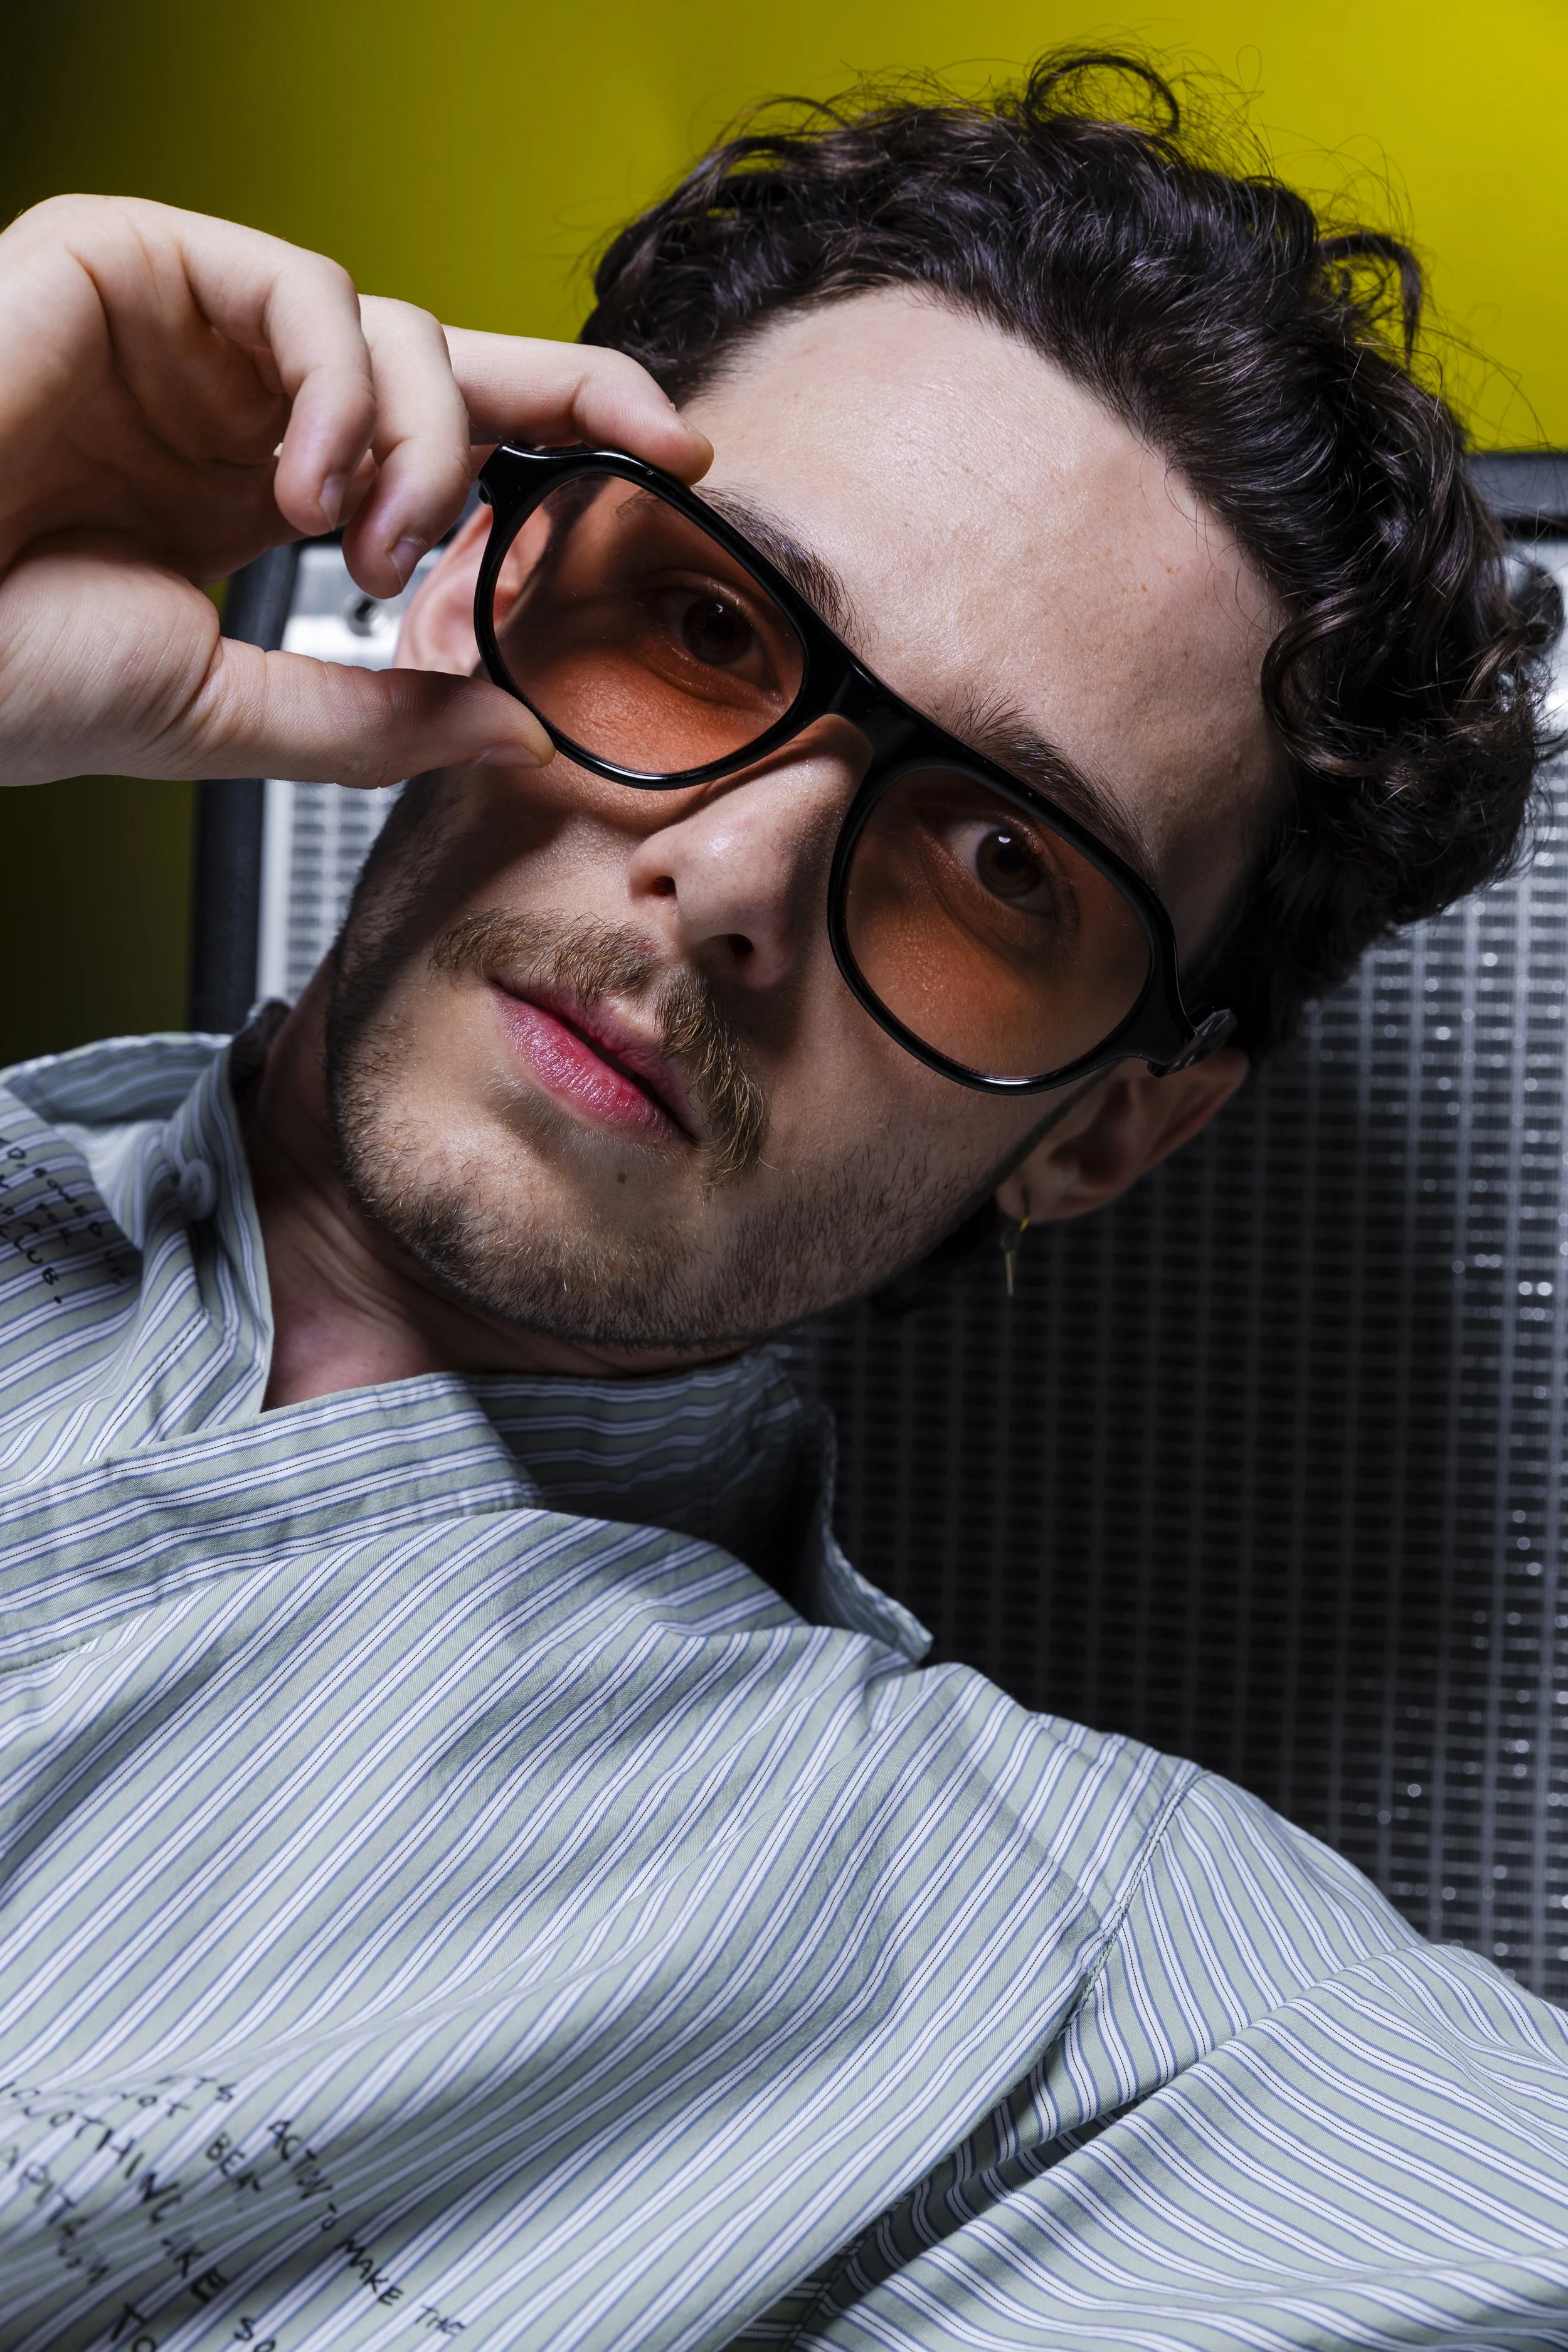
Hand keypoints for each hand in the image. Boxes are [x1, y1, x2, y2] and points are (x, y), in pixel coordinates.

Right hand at [0, 194, 710, 791]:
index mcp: (258, 495)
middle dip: (556, 410)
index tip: (678, 459)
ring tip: (376, 548)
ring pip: (387, 326)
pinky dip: (337, 388)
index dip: (569, 433)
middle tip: (586, 493)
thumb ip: (372, 715)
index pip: (443, 444)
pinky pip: (296, 286)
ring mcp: (186, 332)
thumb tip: (514, 727)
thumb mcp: (226, 713)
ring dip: (424, 442)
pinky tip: (309, 488)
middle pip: (445, 360)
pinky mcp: (129, 262)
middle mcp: (237, 406)